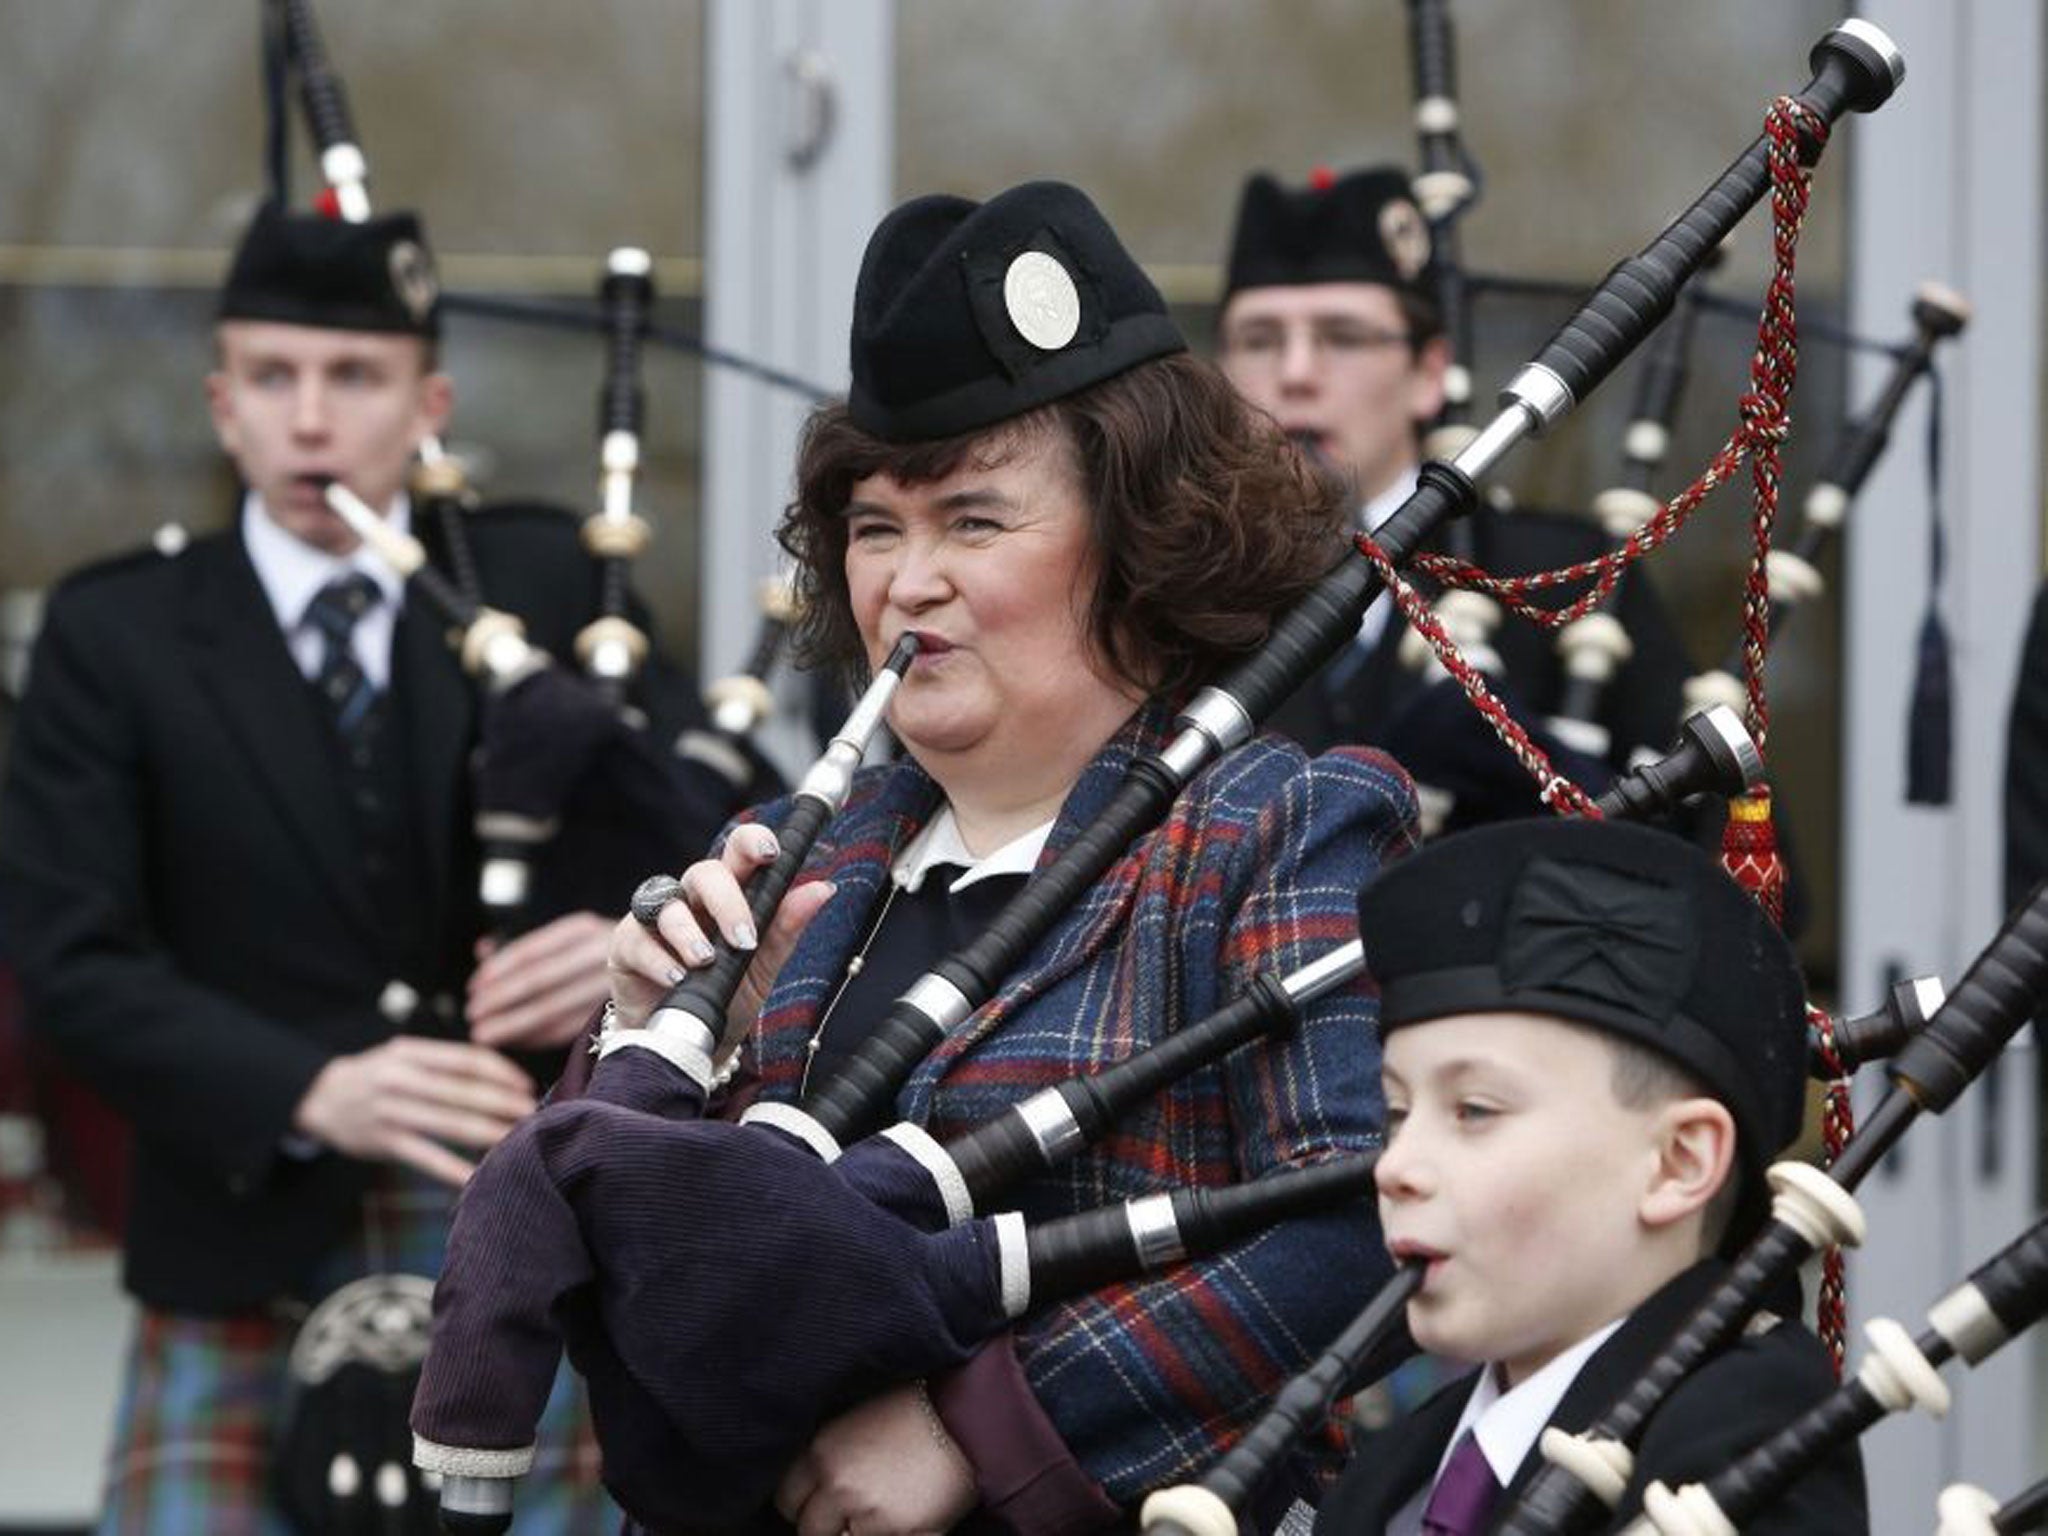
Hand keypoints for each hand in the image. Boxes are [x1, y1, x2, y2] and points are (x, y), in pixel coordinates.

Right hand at [292, 1036, 537, 1186]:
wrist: (320, 1098)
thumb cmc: (378, 1074)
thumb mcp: (405, 1055)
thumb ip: (445, 1061)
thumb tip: (502, 1073)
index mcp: (411, 1052)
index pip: (466, 1059)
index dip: (501, 1072)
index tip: (525, 1084)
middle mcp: (401, 1079)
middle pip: (463, 1092)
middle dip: (503, 1104)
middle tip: (533, 1113)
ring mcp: (392, 1113)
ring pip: (450, 1125)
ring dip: (489, 1133)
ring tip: (518, 1139)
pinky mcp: (385, 1143)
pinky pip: (428, 1158)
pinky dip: (455, 1169)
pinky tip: (479, 1177)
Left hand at [468, 911, 613, 1049]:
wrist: (660, 962)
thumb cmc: (603, 953)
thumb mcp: (571, 937)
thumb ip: (528, 945)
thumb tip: (483, 949)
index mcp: (582, 930)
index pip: (532, 951)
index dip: (498, 971)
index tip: (474, 988)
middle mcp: (599, 953)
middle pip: (539, 980)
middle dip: (501, 1001)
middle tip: (473, 1017)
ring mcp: (611, 983)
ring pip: (553, 1008)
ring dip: (515, 1024)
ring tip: (486, 1035)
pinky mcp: (618, 1011)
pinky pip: (570, 1028)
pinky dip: (540, 1037)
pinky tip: (519, 1041)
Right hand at [606, 825, 835, 1046]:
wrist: (689, 1045)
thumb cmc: (727, 997)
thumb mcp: (763, 966)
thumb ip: (787, 927)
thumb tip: (823, 889)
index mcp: (730, 896)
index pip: (738, 852)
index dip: (752, 842)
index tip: (771, 853)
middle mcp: (691, 900)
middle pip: (704, 873)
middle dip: (726, 900)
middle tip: (744, 937)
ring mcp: (655, 922)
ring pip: (666, 903)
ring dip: (688, 932)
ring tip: (705, 961)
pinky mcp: (626, 948)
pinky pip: (636, 940)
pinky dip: (660, 960)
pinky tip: (677, 979)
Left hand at [774, 1384, 976, 1535]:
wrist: (965, 1417)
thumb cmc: (913, 1411)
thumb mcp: (855, 1422)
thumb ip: (828, 1456)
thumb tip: (815, 1488)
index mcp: (821, 1453)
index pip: (786, 1498)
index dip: (803, 1503)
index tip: (819, 1502)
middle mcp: (837, 1486)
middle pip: (809, 1530)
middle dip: (827, 1524)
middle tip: (852, 1509)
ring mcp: (868, 1515)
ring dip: (858, 1530)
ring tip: (883, 1506)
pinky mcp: (899, 1535)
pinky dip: (888, 1534)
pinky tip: (902, 1513)